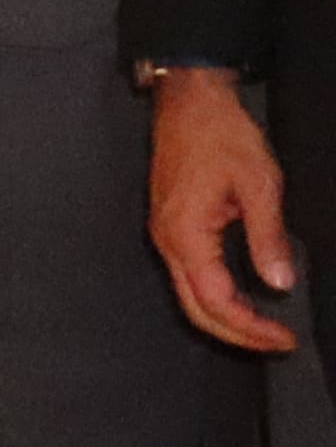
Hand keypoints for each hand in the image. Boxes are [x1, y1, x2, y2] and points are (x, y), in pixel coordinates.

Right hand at [152, 66, 298, 353]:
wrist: (188, 103)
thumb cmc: (220, 135)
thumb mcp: (259, 183)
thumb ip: (268, 237)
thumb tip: (279, 282)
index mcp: (185, 233)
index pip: (216, 299)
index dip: (250, 326)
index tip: (283, 337)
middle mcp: (167, 241)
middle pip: (195, 308)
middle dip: (236, 333)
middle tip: (277, 343)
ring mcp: (165, 235)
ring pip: (188, 296)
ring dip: (225, 318)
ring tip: (263, 327)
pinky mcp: (170, 227)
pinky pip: (188, 276)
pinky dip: (215, 297)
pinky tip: (241, 298)